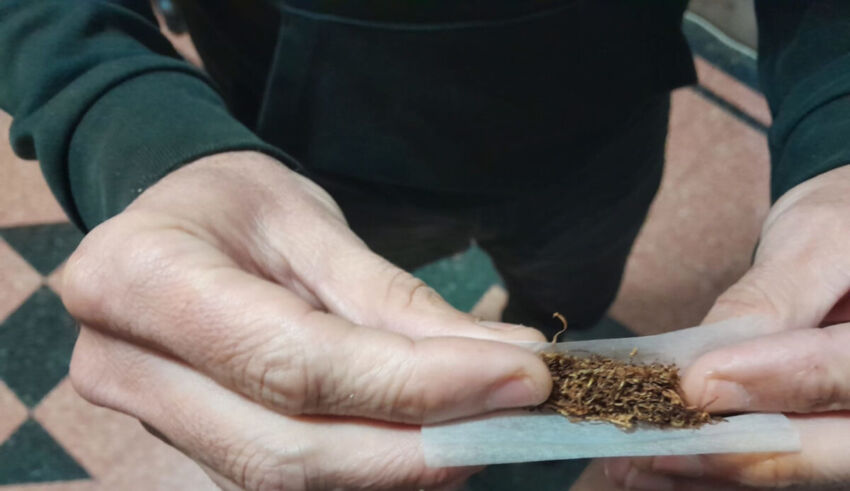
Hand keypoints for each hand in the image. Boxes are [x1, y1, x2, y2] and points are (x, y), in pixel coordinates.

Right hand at [63, 151, 551, 489]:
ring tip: (486, 424)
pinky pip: (288, 480)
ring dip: (402, 467)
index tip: (521, 375)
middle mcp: (124, 368)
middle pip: (287, 452)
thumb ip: (395, 302)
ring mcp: (149, 422)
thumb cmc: (234, 203)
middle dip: (419, 448)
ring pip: (287, 482)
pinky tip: (430, 438)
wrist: (168, 225)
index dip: (415, 385)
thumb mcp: (310, 223)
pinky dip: (370, 468)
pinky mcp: (188, 449)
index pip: (295, 363)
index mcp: (141, 280)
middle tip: (517, 413)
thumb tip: (505, 358)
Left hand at [604, 165, 849, 489]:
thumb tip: (705, 376)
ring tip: (637, 467)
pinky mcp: (831, 432)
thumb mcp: (818, 242)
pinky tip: (662, 467)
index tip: (698, 385)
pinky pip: (783, 459)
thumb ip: (769, 305)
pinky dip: (721, 465)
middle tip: (650, 452)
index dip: (775, 382)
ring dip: (716, 469)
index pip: (849, 374)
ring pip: (800, 466)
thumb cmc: (846, 227)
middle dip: (733, 454)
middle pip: (829, 449)